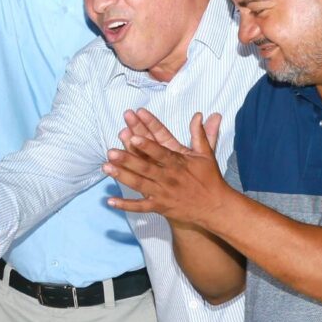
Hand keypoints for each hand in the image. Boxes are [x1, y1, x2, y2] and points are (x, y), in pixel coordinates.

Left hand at [105, 111, 230, 228]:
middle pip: (145, 167)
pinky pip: (141, 207)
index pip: (161, 151)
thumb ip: (200, 134)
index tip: (134, 136)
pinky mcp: (160, 207)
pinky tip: (110, 201)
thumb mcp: (206, 154)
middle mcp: (169, 177)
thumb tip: (198, 114)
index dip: (147, 145)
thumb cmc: (209, 178)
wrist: (216, 207)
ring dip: (122, 176)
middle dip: (128, 159)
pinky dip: (126, 205)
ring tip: (106, 167)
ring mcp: (163, 193)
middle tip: (111, 151)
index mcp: (178, 163)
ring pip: (140, 184)